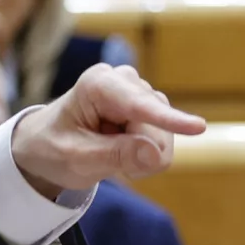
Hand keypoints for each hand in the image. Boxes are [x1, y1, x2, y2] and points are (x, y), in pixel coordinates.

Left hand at [9, 63, 205, 196]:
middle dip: (138, 153)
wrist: (45, 144)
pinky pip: (165, 140)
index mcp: (98, 85)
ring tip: (109, 156)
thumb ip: (115, 157)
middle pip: (156, 127)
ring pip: (164, 136)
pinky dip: (146, 155)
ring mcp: (140, 93)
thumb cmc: (53, 147)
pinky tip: (122, 153)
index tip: (198, 128)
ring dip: (141, 156)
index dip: (168, 120)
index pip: (139, 106)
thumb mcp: (75, 159)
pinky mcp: (149, 107)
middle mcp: (124, 81)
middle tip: (105, 163)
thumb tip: (156, 155)